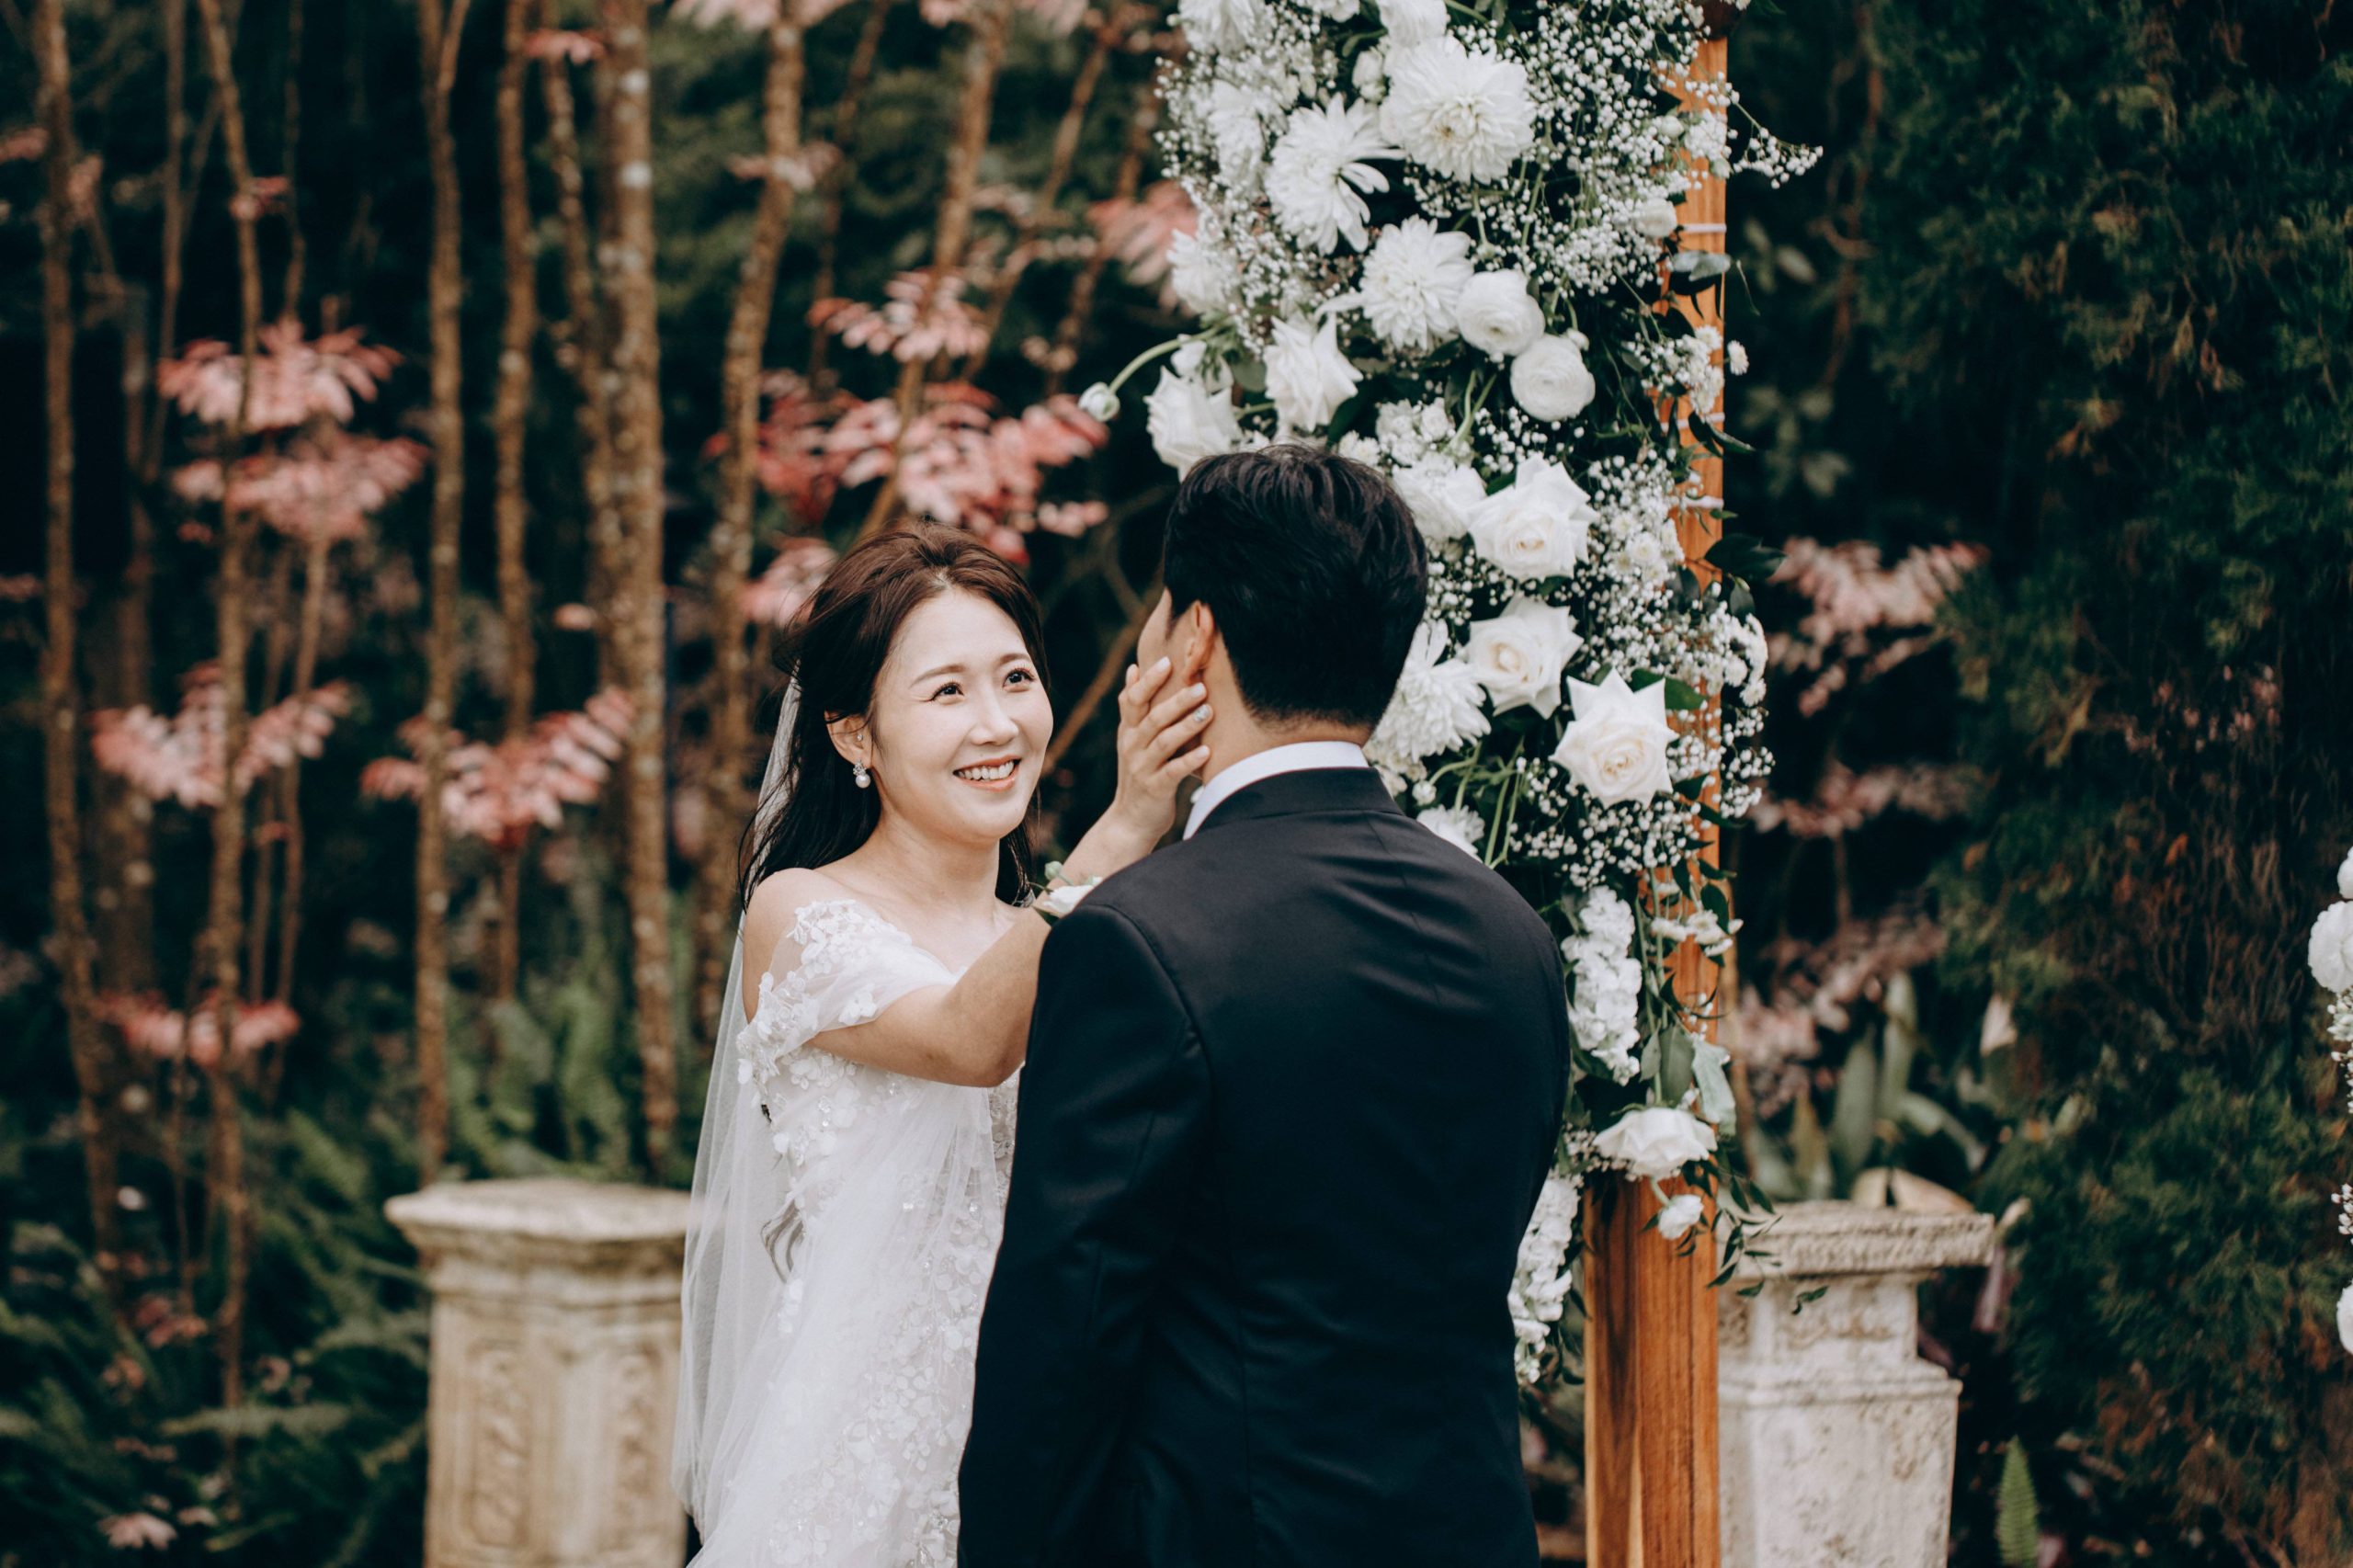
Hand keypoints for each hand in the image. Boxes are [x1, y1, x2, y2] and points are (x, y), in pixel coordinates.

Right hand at [1104, 656, 1211, 845]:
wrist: (1129, 821)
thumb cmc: (1139, 773)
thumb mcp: (1131, 739)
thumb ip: (1134, 707)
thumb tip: (1133, 669)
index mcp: (1128, 731)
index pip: (1133, 700)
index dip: (1148, 681)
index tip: (1167, 661)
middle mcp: (1132, 746)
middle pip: (1153, 718)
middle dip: (1176, 700)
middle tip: (1200, 686)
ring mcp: (1142, 768)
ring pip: (1164, 742)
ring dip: (1186, 726)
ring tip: (1208, 712)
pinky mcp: (1155, 788)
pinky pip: (1173, 772)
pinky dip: (1190, 760)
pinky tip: (1207, 751)